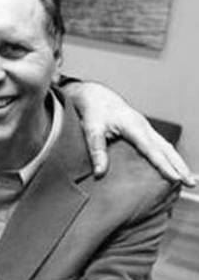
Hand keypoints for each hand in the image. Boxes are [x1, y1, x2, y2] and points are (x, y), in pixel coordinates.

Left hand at [64, 81, 193, 185]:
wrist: (96, 96)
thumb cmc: (94, 112)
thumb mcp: (91, 131)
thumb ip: (96, 151)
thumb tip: (99, 173)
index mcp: (133, 126)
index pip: (151, 149)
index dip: (164, 165)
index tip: (175, 178)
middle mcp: (144, 127)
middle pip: (166, 149)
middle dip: (179, 166)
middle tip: (190, 183)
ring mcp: (146, 128)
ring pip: (167, 147)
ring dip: (178, 163)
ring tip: (188, 179)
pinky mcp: (144, 131)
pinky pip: (161, 146)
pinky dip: (170, 157)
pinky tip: (174, 169)